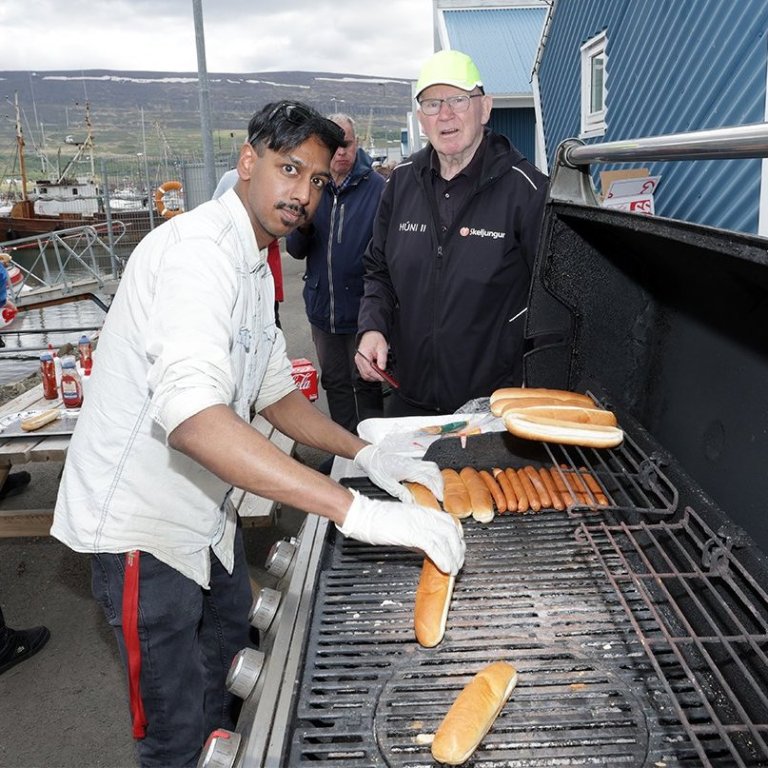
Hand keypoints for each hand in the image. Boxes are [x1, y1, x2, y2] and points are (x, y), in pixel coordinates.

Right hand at [338, 491, 464, 574]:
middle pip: (452, 531)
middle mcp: (425, 515)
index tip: (459, 551)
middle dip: (458, 550)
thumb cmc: (378, 520)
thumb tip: (430, 551)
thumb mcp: (404, 525)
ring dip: (453, 557)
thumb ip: (418, 537)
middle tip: (458, 564)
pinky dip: (442, 558)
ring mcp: (419, 522)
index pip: (450, 522)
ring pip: (446, 539)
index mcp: (423, 512)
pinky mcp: (412, 531)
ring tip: (453, 570)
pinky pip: (433, 546)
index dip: (458, 538)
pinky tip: (445, 567)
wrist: (362, 515)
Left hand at [354, 444, 443, 502]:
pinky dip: (431, 474)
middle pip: (434, 471)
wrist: (370, 456)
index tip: (441, 498)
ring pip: (431, 467)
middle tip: (442, 495)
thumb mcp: (387, 484)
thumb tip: (412, 502)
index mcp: (408, 469)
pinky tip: (429, 481)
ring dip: (437, 477)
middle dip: (441, 483)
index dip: (437, 489)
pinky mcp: (410, 462)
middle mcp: (413, 464)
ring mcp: (412, 462)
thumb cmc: (376, 468)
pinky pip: (425, 466)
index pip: (428, 479)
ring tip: (438, 489)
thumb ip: (401, 493)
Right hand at [355, 331, 388, 381]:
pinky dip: (370, 374)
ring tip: (381, 374)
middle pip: (366, 374)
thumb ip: (382, 359)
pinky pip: (363, 372)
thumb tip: (382, 369)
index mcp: (363, 355)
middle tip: (384, 377)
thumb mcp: (382, 348)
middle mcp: (359, 359)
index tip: (384, 378)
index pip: (369, 370)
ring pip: (364, 375)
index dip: (377, 376)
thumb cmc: (375, 339)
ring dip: (372, 377)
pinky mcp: (359, 363)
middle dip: (375, 377)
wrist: (370, 335)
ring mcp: (358, 362)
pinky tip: (376, 372)